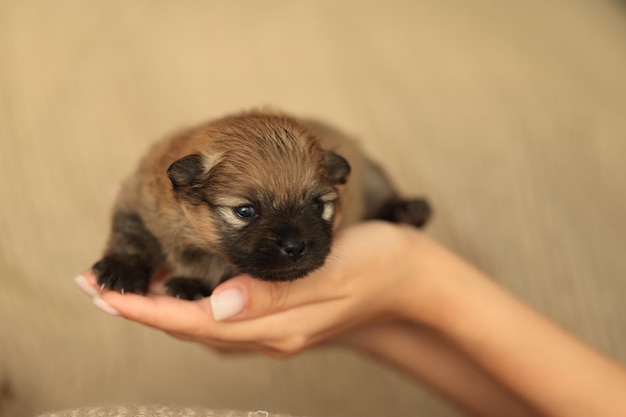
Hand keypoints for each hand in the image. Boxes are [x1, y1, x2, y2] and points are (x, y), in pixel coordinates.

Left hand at [77, 221, 446, 355]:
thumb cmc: (376, 267)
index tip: (102, 294)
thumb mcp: (329, 273)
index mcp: (276, 325)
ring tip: (127, 288)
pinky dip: (192, 302)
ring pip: (203, 324)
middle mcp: (269, 333)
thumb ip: (274, 293)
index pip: (195, 322)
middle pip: (190, 327)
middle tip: (97, 286)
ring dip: (162, 306)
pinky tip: (184, 286)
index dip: (145, 310)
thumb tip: (216, 306)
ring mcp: (275, 328)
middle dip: (141, 308)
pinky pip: (223, 317)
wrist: (410, 279)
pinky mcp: (281, 316)